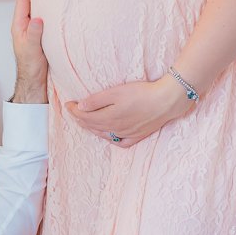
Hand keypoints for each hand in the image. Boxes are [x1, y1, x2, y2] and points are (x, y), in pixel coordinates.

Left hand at [10, 0, 47, 102]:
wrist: (35, 82)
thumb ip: (34, 34)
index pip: (23, 1)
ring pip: (36, 8)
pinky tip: (56, 4)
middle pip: (29, 1)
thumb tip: (37, 18)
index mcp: (19, 26)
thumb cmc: (31, 67)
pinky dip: (48, 7)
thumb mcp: (32, 50)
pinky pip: (44, 16)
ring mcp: (33, 29)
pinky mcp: (41, 34)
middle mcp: (25, 25)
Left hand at [66, 75, 191, 147]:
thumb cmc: (141, 93)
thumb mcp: (115, 92)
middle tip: (74, 111)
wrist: (166, 101)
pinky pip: (120, 142)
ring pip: (104, 134)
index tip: (68, 103)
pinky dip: (111, 139)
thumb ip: (96, 101)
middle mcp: (115, 129)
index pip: (85, 117)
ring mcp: (127, 134)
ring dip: (92, 128)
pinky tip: (110, 134)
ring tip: (86, 121)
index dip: (74, 110)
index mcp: (108, 118)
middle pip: (92, 126)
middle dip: (80, 119)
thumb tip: (80, 107)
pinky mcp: (139, 136)